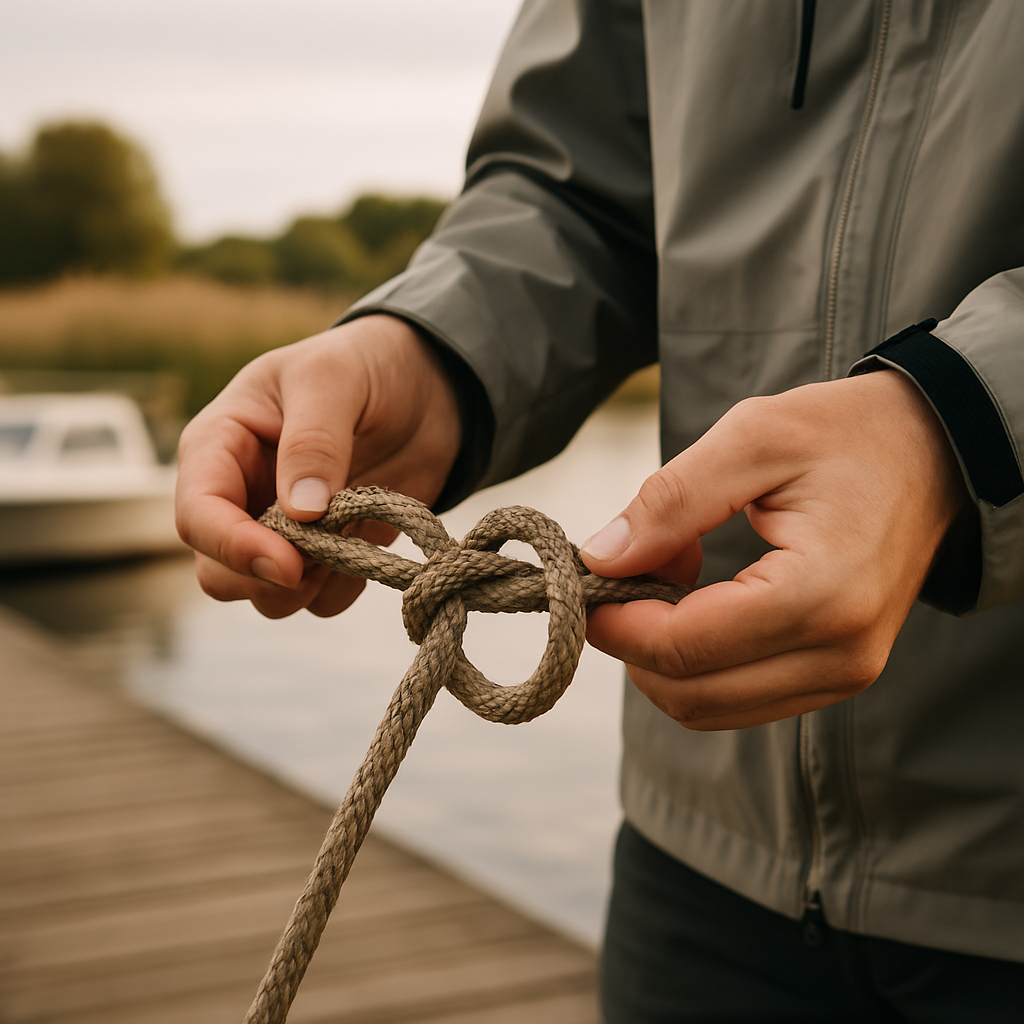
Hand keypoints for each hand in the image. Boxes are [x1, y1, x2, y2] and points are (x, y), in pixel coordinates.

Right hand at [175, 314, 461, 618]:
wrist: (423, 384)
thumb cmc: (363, 364)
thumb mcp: (332, 378)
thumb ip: (313, 441)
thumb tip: (299, 512)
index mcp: (220, 446)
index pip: (197, 515)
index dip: (233, 547)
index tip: (288, 563)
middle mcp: (241, 496)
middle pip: (218, 572)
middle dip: (266, 578)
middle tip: (326, 555)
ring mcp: (283, 530)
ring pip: (264, 595)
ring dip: (306, 590)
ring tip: (352, 542)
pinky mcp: (329, 553)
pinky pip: (320, 600)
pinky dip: (343, 589)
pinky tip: (371, 547)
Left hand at [580, 371, 967, 729]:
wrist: (933, 452)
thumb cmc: (845, 434)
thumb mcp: (751, 438)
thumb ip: (669, 503)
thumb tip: (599, 561)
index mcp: (820, 595)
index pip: (683, 648)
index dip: (616, 622)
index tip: (587, 580)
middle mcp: (840, 654)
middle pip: (690, 694)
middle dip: (634, 643)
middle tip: (624, 573)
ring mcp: (845, 674)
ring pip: (711, 707)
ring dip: (665, 655)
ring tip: (671, 572)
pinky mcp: (837, 674)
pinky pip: (741, 696)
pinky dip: (699, 660)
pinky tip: (700, 597)